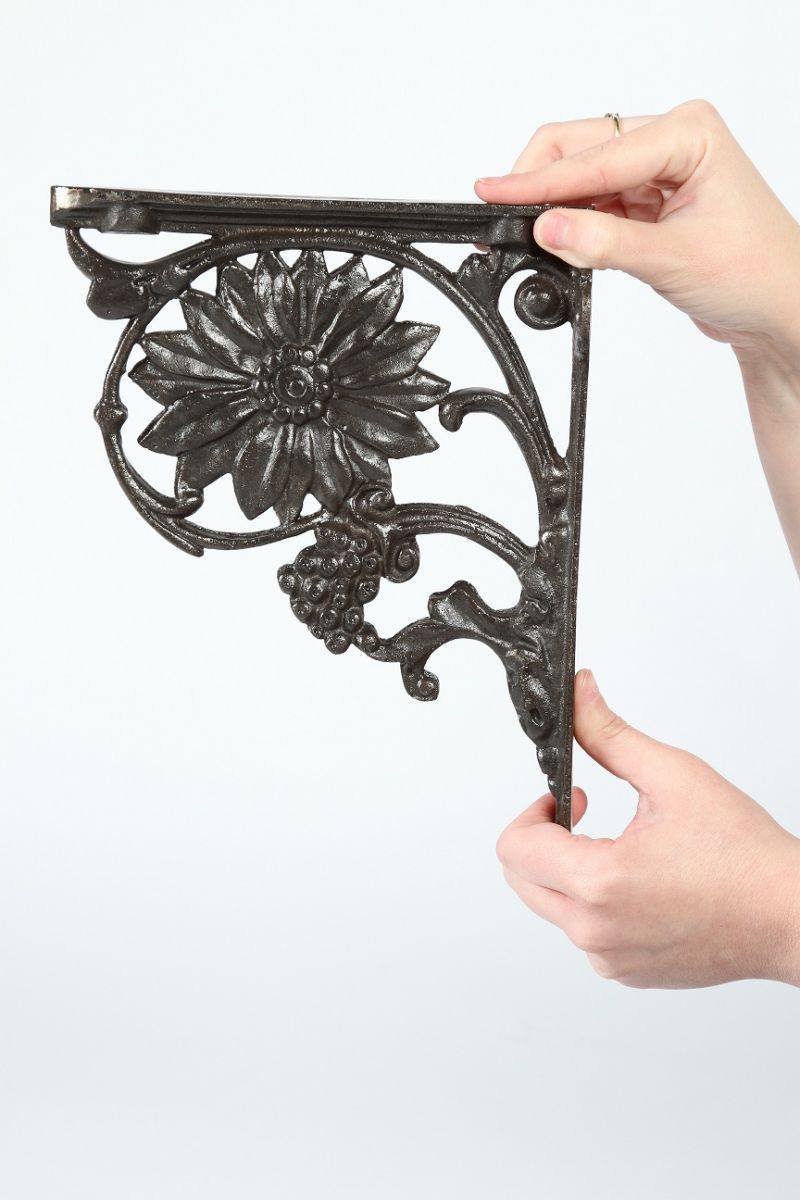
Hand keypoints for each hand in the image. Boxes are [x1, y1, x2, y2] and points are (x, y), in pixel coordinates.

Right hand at [474, 100, 799, 365]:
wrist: (779, 312)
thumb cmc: (756, 275)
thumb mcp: (673, 259)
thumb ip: (604, 243)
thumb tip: (548, 228)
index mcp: (688, 133)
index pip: (597, 153)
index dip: (541, 179)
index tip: (495, 193)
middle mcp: (672, 141)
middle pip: (581, 149)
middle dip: (540, 183)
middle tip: (497, 214)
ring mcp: (658, 170)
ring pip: (582, 177)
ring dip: (554, 205)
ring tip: (521, 235)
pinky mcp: (647, 202)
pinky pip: (593, 203)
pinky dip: (571, 223)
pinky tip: (555, 241)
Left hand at [496, 669, 799, 987]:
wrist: (789, 916)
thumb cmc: (744, 855)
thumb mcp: (673, 776)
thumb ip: (609, 734)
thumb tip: (577, 695)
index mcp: (599, 882)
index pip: (513, 847)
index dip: (534, 810)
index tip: (570, 797)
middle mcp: (595, 930)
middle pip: (521, 878)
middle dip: (544, 838)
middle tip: (585, 815)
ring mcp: (608, 957)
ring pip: (551, 906)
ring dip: (569, 870)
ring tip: (626, 848)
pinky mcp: (624, 972)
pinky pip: (583, 932)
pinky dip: (595, 903)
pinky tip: (641, 882)